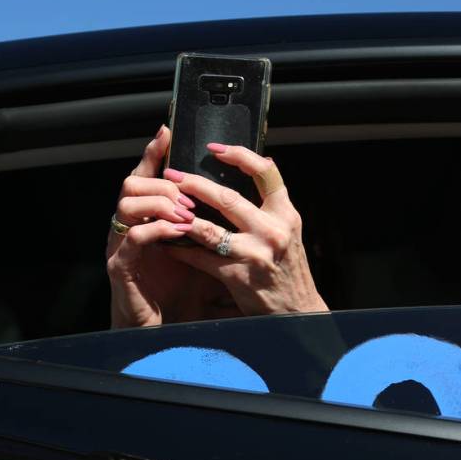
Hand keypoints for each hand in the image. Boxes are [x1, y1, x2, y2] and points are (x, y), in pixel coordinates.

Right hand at [106, 126, 197, 327]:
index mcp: (149, 218)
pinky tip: (178, 232)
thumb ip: (211, 223)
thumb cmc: (185, 291)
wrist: (167, 334)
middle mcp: (131, 226)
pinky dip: (156, 230)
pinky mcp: (121, 267)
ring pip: (126, 202)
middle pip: (132, 180)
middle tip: (188, 193)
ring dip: (159, 202)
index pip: (148, 175)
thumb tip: (240, 192)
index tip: (168, 130)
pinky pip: (133, 237)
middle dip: (163, 181)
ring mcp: (122, 245)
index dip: (155, 151)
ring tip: (186, 215)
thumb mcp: (204, 250)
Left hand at [162, 144, 328, 316]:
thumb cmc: (288, 269)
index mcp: (286, 214)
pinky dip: (181, 248)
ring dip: (181, 216)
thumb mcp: (288, 232)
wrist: (298, 311)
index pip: (266, 173)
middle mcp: (272, 230)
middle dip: (194, 184)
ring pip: (208, 228)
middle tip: (172, 174)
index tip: (215, 148)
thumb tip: (254, 169)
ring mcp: (254, 253)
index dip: (240, 155)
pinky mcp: (238, 276)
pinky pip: (201, 257)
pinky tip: (165, 241)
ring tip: (162, 205)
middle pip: (227, 197)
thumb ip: (271, 207)